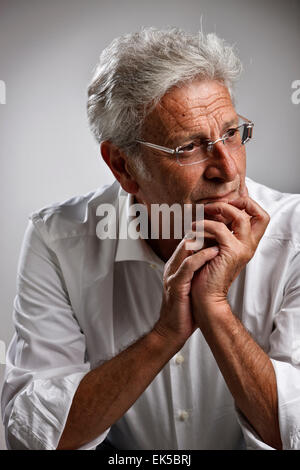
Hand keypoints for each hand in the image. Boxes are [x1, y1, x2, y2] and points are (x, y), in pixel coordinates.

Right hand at [152, 235, 218, 347]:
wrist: (173, 330)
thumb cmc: (186, 309)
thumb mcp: (194, 284)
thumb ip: (202, 270)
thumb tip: (218, 260)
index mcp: (177, 264)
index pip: (191, 239)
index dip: (207, 231)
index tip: (225, 226)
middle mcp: (173, 266)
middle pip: (188, 238)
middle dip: (206, 229)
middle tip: (225, 223)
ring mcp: (173, 274)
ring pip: (187, 247)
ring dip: (205, 238)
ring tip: (222, 233)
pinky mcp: (176, 285)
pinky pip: (188, 265)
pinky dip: (202, 256)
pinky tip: (215, 252)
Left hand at [190, 196, 269, 313]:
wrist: (205, 295)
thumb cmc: (206, 271)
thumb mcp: (214, 246)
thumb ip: (218, 231)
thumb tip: (210, 210)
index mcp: (248, 243)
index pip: (260, 217)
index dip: (247, 204)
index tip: (227, 201)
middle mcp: (250, 245)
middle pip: (260, 214)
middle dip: (241, 202)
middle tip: (217, 204)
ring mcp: (243, 249)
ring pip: (240, 216)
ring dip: (219, 209)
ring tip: (202, 213)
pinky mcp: (231, 253)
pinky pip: (220, 228)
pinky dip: (205, 225)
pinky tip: (194, 229)